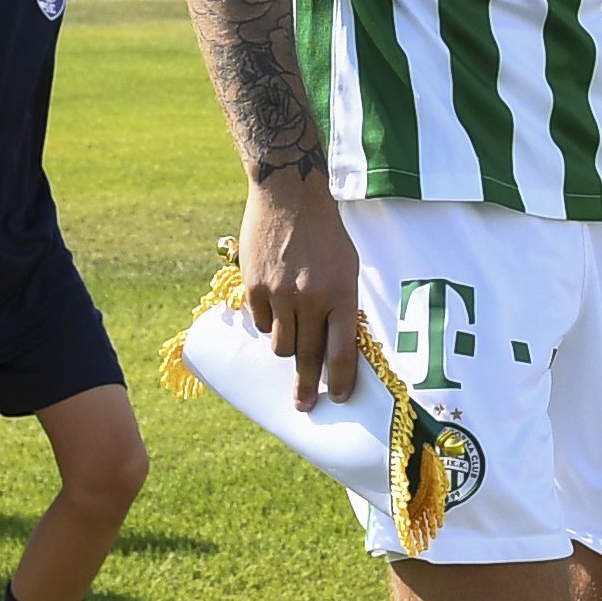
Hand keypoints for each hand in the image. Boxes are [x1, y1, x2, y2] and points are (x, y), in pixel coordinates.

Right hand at [239, 169, 368, 404]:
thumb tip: (335, 347)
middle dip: (308, 387)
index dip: (341, 381)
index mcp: (341, 294)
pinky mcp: (254, 288)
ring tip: (291, 335)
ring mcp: (280, 294)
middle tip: (304, 406)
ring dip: (287, 348)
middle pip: (309, 357)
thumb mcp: (347, 267)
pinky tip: (274, 304)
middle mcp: (311, 298)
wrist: (288, 195)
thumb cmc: (325, 232)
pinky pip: (261, 323)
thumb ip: (341, 305)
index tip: (340, 398)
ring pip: (281, 346)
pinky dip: (268, 322)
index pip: (342, 352)